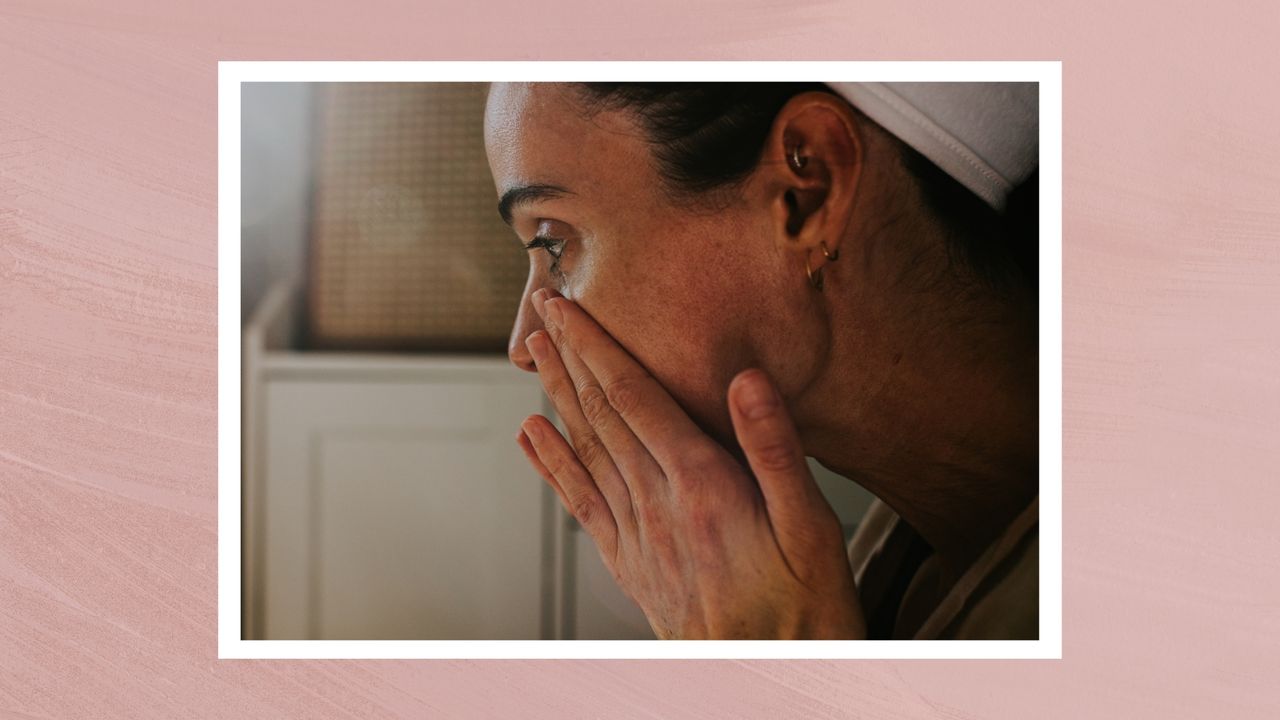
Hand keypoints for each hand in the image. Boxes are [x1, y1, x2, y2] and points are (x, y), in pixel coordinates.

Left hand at [514, 289, 865, 638]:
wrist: (768, 678)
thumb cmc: (805, 607)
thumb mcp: (812, 527)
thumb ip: (775, 449)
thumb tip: (745, 379)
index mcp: (701, 485)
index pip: (634, 397)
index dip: (597, 345)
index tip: (569, 305)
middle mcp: (657, 505)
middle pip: (600, 416)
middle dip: (568, 358)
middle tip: (540, 312)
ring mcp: (638, 536)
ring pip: (585, 451)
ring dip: (555, 398)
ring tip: (533, 357)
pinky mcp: (632, 564)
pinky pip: (581, 505)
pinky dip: (553, 467)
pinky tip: (534, 441)